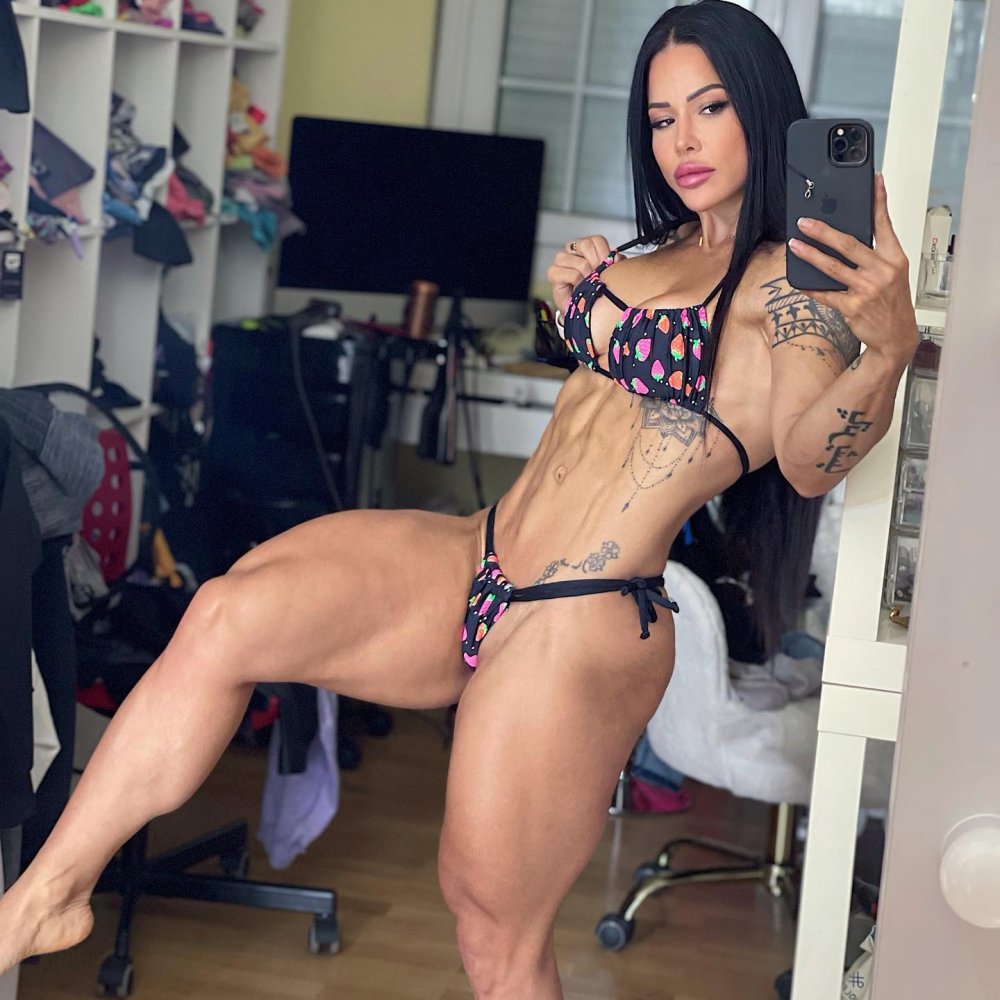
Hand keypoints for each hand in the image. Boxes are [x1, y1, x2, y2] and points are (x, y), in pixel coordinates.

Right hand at [546, 235, 612, 313]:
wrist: (580, 308)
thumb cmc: (591, 290)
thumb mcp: (607, 274)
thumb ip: (613, 264)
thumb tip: (617, 258)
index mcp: (585, 247)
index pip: (596, 240)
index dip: (604, 253)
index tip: (607, 266)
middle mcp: (571, 250)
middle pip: (586, 245)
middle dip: (596, 263)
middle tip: (597, 275)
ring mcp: (561, 260)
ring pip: (579, 261)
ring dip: (587, 274)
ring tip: (588, 283)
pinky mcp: (553, 272)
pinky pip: (570, 274)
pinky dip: (577, 281)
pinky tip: (578, 287)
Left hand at [788, 173, 918, 367]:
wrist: (896, 337)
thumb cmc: (892, 302)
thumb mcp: (893, 273)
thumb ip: (876, 253)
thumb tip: (850, 234)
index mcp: (894, 258)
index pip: (885, 224)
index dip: (879, 202)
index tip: (874, 180)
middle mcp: (882, 271)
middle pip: (848, 244)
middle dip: (824, 231)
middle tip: (804, 222)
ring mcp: (866, 290)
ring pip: (832, 268)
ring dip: (810, 255)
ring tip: (793, 245)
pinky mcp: (852, 307)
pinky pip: (825, 294)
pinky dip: (810, 286)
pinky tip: (797, 279)